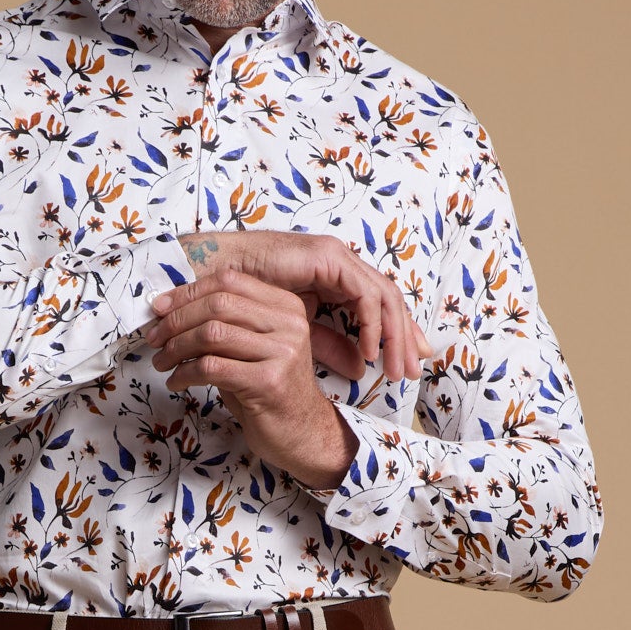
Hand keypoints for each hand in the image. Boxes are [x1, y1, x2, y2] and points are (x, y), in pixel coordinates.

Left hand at [148, 257, 355, 488]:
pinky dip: (184, 373)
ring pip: (212, 334)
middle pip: (218, 304)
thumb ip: (225, 324)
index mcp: (286, 306)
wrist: (302, 433)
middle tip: (155, 338)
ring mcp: (282, 353)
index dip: (188, 292)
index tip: (160, 308)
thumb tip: (171, 310)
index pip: (229, 281)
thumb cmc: (268, 391)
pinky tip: (177, 381)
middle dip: (176, 320)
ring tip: (162, 362)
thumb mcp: (252, 348)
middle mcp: (289, 324)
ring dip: (176, 348)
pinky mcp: (269, 382)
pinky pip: (212, 367)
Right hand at [166, 230, 429, 384]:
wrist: (218, 281)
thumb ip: (330, 345)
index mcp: (339, 278)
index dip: (398, 335)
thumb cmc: (250, 303)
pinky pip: (363, 293)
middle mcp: (344, 264)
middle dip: (405, 338)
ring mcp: (338, 257)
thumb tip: (360, 368)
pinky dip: (370, 323)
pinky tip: (369, 349)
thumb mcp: (300, 331)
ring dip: (394, 334)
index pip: (381, 306)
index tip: (407, 366)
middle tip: (412, 372)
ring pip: (384, 296)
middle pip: (389, 301)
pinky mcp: (329, 257)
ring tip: (394, 367)